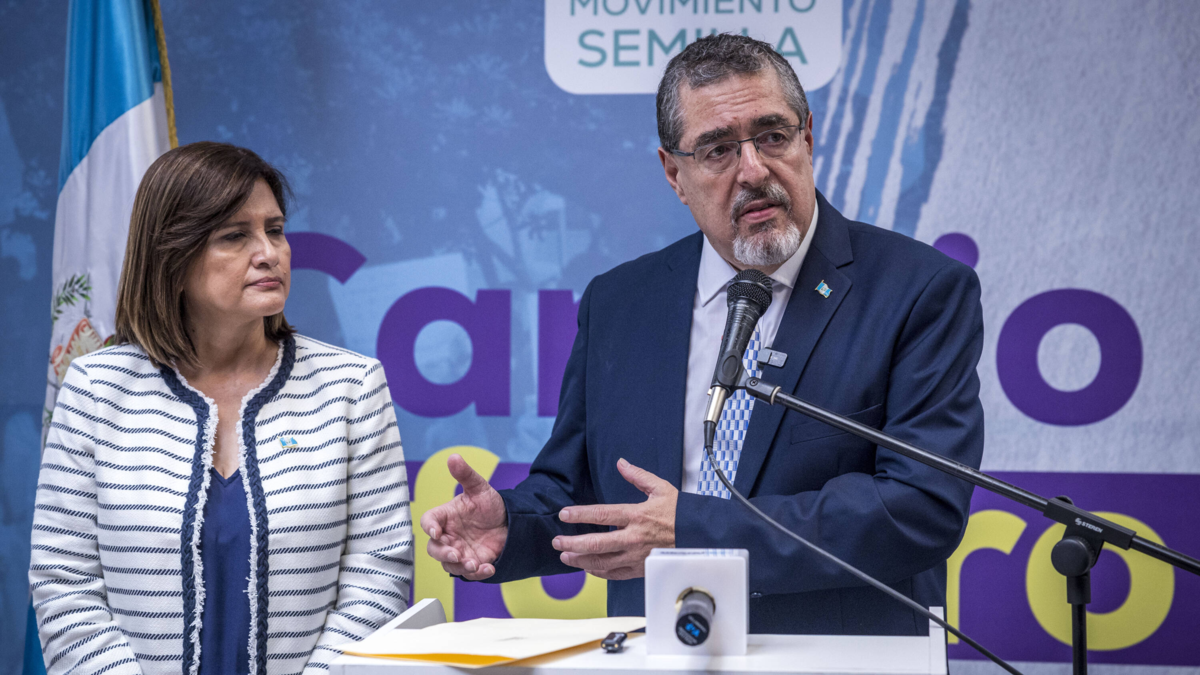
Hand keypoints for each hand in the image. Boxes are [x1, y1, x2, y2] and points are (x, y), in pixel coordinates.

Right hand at [420, 454, 507, 580]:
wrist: (510, 521)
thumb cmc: (489, 504)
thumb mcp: (479, 488)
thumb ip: (465, 475)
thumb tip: (453, 457)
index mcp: (445, 517)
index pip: (428, 522)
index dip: (430, 527)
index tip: (437, 532)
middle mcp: (448, 536)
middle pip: (434, 549)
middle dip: (443, 553)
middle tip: (457, 554)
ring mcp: (459, 551)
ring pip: (449, 564)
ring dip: (459, 567)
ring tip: (474, 564)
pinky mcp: (472, 563)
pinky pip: (469, 573)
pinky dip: (477, 574)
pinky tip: (489, 569)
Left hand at [552, 458, 676, 580]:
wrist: (701, 536)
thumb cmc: (681, 513)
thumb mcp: (661, 488)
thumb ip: (638, 476)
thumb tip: (621, 463)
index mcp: (637, 515)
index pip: (601, 514)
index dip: (580, 514)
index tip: (564, 514)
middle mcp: (634, 538)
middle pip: (596, 543)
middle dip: (572, 543)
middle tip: (557, 542)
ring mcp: (637, 556)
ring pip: (602, 562)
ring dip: (581, 560)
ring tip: (566, 557)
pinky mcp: (641, 569)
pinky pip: (615, 574)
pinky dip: (599, 572)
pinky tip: (589, 568)